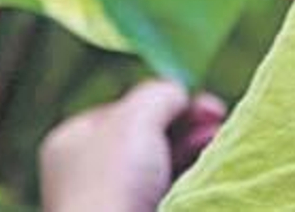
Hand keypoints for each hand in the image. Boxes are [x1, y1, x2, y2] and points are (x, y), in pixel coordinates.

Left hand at [38, 78, 225, 211]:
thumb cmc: (114, 183)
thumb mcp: (135, 117)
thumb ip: (158, 93)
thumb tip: (177, 94)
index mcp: (73, 141)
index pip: (125, 108)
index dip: (164, 99)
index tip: (199, 99)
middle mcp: (91, 171)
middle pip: (149, 134)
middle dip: (188, 124)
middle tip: (218, 117)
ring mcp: (115, 202)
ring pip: (164, 164)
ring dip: (196, 150)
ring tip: (221, 143)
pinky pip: (171, 192)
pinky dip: (193, 179)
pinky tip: (212, 170)